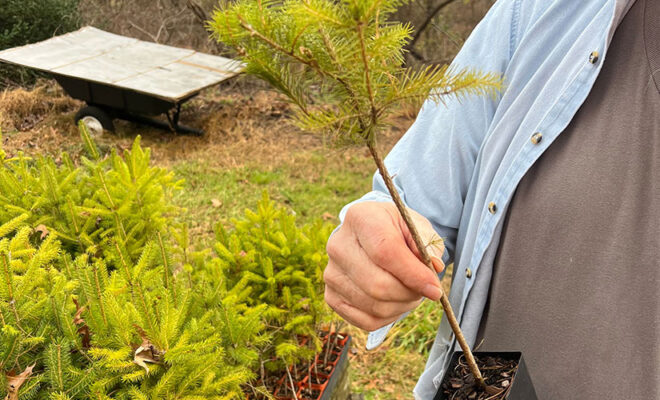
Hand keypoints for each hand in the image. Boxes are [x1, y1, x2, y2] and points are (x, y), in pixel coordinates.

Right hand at [324, 201, 444, 331]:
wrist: (370, 236)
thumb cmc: (396, 230)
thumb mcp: (415, 226)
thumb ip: (427, 244)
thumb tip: (433, 266)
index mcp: (360, 218)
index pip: (385, 252)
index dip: (413, 274)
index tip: (435, 289)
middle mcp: (338, 245)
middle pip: (378, 284)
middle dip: (409, 294)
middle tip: (424, 290)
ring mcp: (331, 273)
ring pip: (374, 305)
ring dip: (402, 306)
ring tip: (410, 293)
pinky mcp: (331, 297)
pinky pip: (366, 320)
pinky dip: (389, 317)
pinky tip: (395, 302)